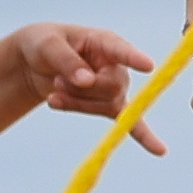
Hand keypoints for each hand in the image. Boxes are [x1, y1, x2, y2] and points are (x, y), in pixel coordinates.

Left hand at [0, 20, 168, 152]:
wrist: (33, 63)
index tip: (148, 67)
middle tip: (57, 81)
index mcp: (104, 41)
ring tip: (54, 93)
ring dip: (77, 104)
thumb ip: (67, 61)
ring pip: (107, 106)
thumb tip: (88, 81)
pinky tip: (158, 150)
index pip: (121, 50)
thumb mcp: (47, 46)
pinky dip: (143, 137)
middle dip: (81, 90)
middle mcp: (116, 65)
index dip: (134, 58)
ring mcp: (114, 88)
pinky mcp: (107, 106)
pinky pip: (129, 123)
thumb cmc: (43, 45)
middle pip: (112, 87)